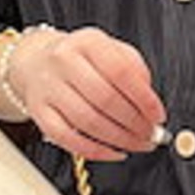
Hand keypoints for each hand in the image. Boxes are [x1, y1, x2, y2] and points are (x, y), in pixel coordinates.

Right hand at [10, 26, 167, 162]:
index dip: (144, 98)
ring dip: (119, 139)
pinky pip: (68, 138)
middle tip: (151, 135)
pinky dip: (95, 151)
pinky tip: (114, 152)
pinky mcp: (39, 112)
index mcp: (88, 42)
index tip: (158, 115)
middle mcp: (64, 62)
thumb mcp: (111, 50)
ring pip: (88, 122)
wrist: (36, 62)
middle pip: (105, 99)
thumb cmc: (82, 60)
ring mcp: (48, 87)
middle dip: (135, 123)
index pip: (121, 71)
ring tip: (138, 144)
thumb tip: (150, 102)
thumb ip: (135, 69)